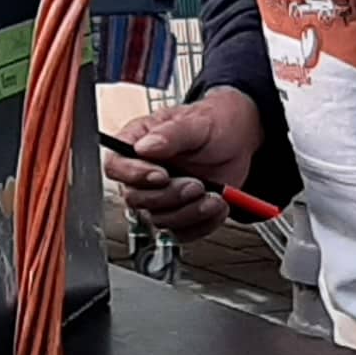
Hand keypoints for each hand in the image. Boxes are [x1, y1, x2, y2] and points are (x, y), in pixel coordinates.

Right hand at [102, 85, 265, 230]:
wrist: (239, 140)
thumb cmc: (213, 123)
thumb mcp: (195, 122)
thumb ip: (171, 133)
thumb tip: (145, 146)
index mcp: (138, 144)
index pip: (116, 166)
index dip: (133, 175)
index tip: (161, 175)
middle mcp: (144, 173)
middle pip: (136, 199)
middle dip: (170, 196)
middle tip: (197, 184)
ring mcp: (160, 196)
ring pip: (159, 220)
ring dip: (189, 213)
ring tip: (214, 196)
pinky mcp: (179, 214)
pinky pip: (182, 232)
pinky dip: (203, 224)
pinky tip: (218, 206)